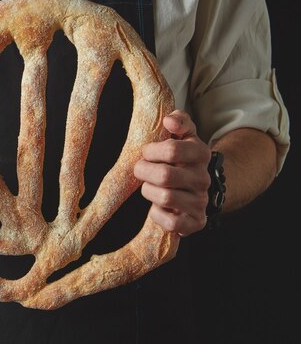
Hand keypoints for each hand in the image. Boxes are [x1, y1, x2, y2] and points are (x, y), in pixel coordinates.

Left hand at [133, 110, 210, 235]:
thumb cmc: (183, 161)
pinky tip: (158, 206)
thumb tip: (168, 120)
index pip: (172, 149)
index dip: (151, 151)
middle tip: (140, 169)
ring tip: (149, 187)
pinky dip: (157, 214)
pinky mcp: (195, 222)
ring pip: (165, 197)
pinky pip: (170, 222)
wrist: (198, 191)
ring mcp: (201, 202)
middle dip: (144, 171)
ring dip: (148, 191)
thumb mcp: (184, 137)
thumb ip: (179, 121)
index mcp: (201, 154)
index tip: (146, 152)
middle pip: (164, 175)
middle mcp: (203, 179)